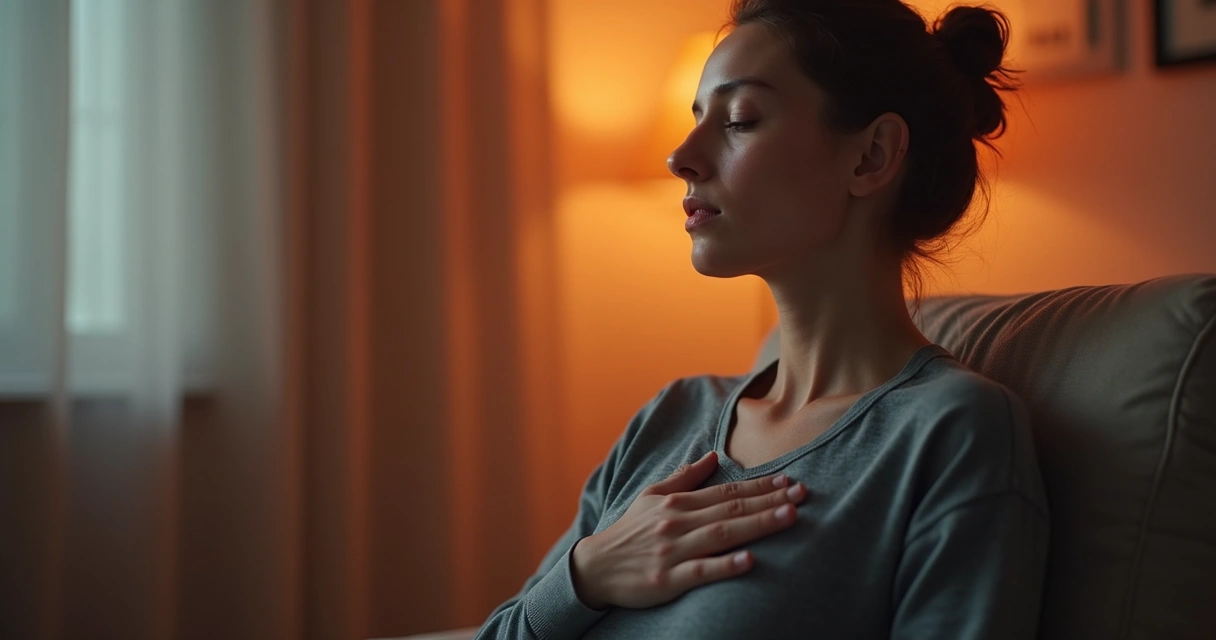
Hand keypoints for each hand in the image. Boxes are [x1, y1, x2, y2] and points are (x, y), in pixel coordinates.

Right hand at [570, 450, 805, 609]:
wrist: (595, 568)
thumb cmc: (628, 532)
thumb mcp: (650, 497)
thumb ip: (684, 477)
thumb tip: (713, 455)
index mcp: (677, 503)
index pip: (725, 491)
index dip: (759, 486)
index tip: (788, 480)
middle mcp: (677, 523)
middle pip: (730, 509)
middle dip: (769, 501)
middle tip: (801, 494)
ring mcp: (673, 551)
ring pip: (722, 535)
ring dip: (757, 525)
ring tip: (789, 517)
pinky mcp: (667, 579)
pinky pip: (700, 571)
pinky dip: (725, 565)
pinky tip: (749, 560)